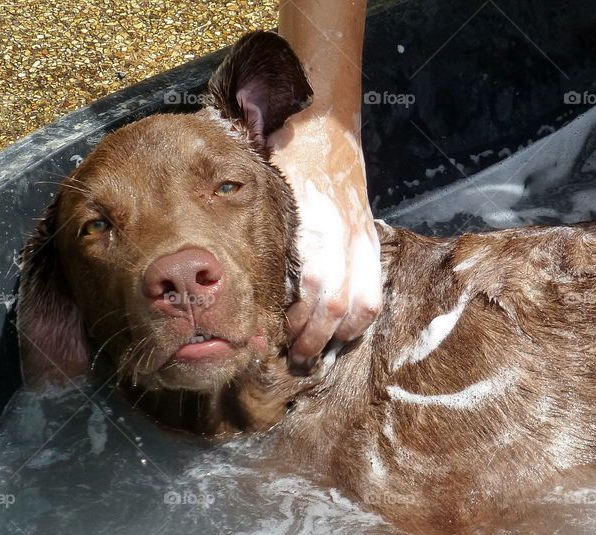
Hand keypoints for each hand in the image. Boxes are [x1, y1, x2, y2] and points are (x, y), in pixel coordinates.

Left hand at [268, 110, 381, 370]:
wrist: (323, 117)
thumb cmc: (281, 146)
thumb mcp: (259, 181)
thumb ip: (254, 226)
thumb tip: (220, 275)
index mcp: (315, 219)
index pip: (314, 284)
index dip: (297, 317)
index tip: (275, 334)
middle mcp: (344, 232)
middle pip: (338, 302)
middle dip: (315, 336)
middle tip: (294, 356)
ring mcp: (362, 236)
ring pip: (364, 303)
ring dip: (341, 334)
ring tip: (317, 349)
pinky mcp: (370, 238)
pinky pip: (374, 290)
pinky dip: (360, 318)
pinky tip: (343, 330)